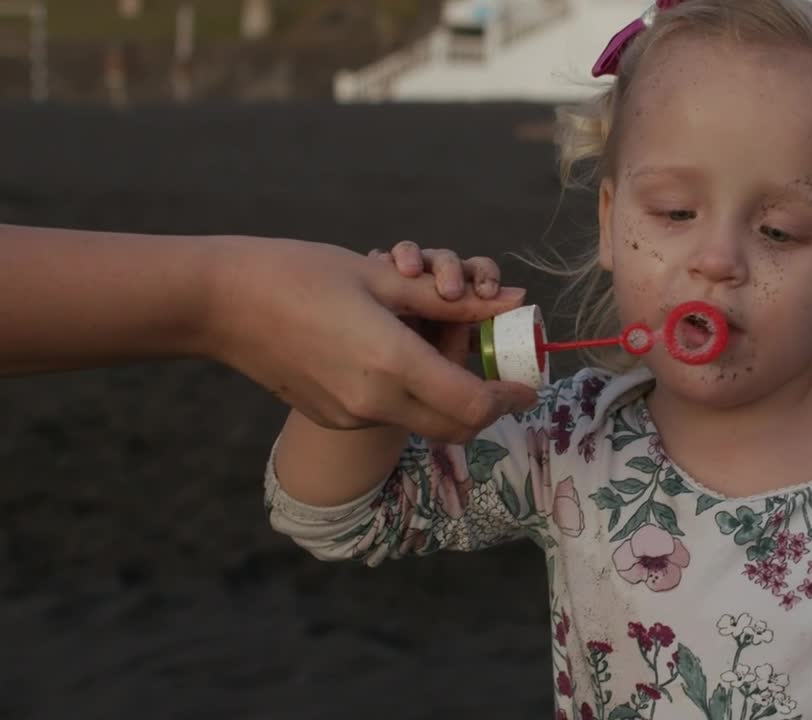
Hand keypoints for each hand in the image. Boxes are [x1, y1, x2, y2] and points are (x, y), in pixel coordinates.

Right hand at [206, 237, 537, 442]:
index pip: (475, 405)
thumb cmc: (300, 273)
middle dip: (488, 406)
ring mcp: (351, 415)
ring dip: (450, 400)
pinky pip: (392, 416)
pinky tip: (401, 355)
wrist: (220, 303)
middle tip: (499, 374)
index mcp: (391, 363)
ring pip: (426, 424)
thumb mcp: (383, 279)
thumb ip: (453, 299)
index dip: (511, 396)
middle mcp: (374, 401)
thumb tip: (513, 301)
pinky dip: (414, 396)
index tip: (527, 381)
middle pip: (458, 429)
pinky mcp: (333, 417)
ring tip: (446, 350)